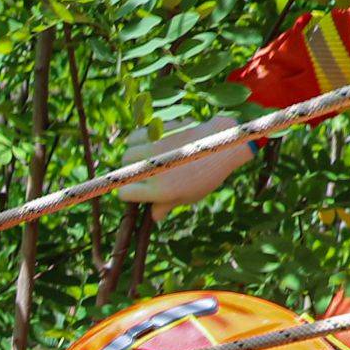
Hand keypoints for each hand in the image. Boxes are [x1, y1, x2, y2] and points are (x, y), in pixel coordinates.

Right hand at [115, 118, 253, 209]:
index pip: (125, 194)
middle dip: (131, 173)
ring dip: (133, 156)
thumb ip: (167, 205)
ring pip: (128, 153)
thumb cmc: (208, 174)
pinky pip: (137, 135)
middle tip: (144, 172)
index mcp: (160, 191)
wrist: (224, 144)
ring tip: (145, 156)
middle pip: (124, 171)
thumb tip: (153, 216)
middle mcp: (153, 170)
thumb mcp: (189, 196)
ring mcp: (155, 149)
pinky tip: (148, 142)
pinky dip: (138, 139)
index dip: (129, 194)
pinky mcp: (159, 132)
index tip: (137, 191)